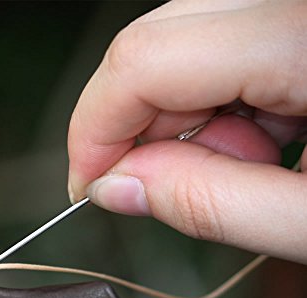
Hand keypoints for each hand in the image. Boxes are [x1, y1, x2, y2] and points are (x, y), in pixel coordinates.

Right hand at [68, 0, 306, 262]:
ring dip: (186, 119)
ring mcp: (290, 2)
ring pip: (182, 44)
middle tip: (165, 185)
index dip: (93, 129)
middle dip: (136, 128)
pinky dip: (219, 102)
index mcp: (303, 39)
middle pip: (155, 44)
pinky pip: (220, 46)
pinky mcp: (290, 17)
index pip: (145, 61)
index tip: (85, 183)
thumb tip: (117, 187)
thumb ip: (211, 204)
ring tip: (244, 165)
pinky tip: (263, 136)